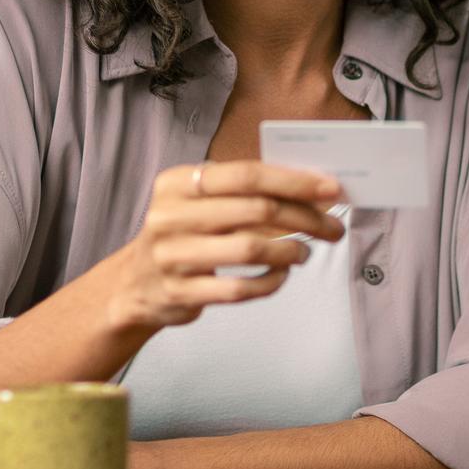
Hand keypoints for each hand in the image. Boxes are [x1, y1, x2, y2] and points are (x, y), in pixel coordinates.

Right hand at [109, 160, 345, 331]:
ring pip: (249, 250)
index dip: (293, 181)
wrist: (136, 283)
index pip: (246, 175)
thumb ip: (247, 193)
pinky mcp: (179, 292)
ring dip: (289, 251)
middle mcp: (170, 216)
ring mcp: (172, 256)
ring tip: (305, 252)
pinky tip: (280, 276)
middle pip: (255, 210)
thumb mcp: (201, 203)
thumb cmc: (185, 234)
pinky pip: (238, 289)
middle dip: (305, 218)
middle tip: (332, 227)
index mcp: (178, 183)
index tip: (330, 189)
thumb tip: (314, 191)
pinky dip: (269, 283)